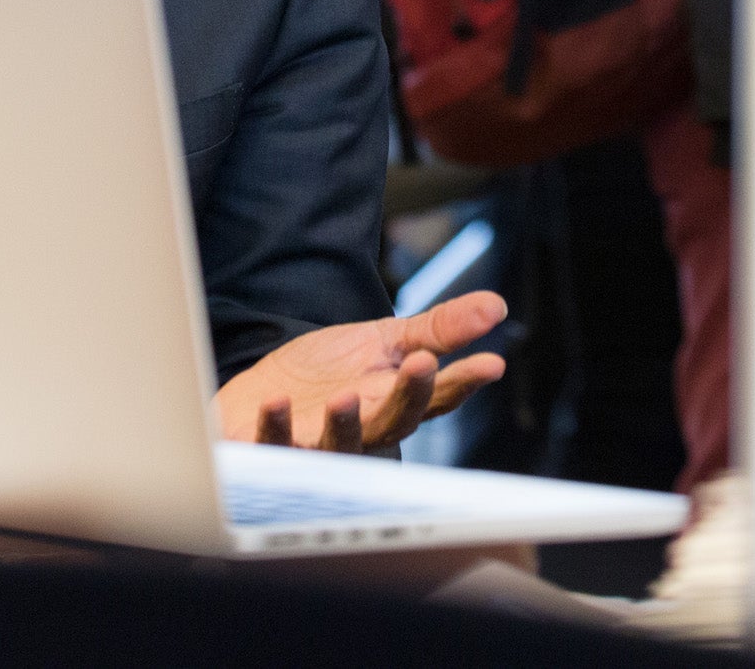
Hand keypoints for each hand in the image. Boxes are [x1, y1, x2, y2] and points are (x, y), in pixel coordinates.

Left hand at [215, 292, 508, 456]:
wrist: (257, 400)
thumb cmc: (326, 376)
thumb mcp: (383, 342)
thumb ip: (436, 330)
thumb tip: (497, 306)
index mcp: (392, 403)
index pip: (436, 397)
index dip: (463, 382)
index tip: (491, 363)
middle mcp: (362, 432)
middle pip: (393, 422)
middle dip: (410, 397)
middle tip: (423, 364)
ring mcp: (316, 445)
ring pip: (337, 446)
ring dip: (344, 426)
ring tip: (345, 397)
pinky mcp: (270, 449)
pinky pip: (273, 446)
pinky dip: (275, 428)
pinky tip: (276, 401)